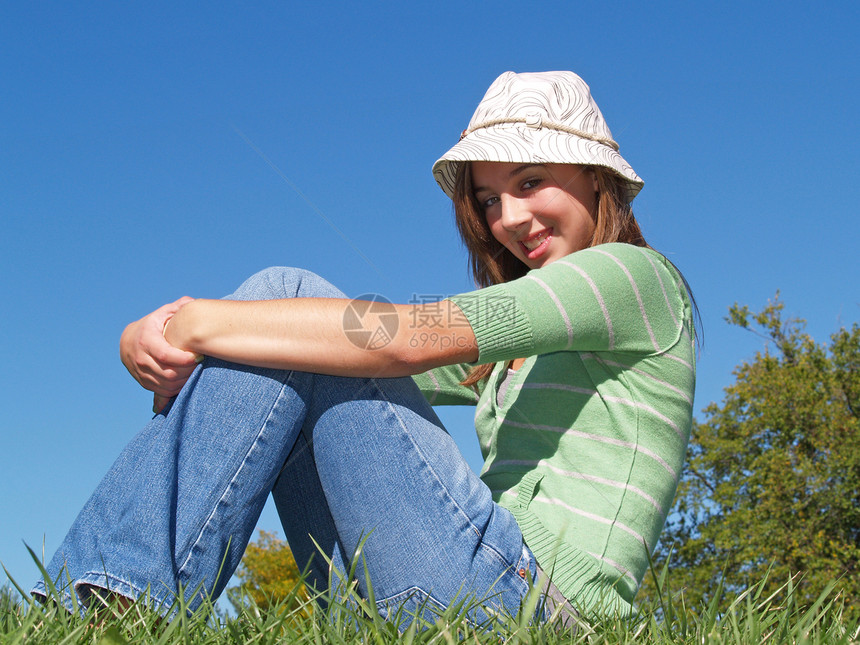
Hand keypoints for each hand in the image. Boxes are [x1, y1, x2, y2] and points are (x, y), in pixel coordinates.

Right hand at [120, 296, 200, 411]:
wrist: (128, 341)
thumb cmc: (152, 326)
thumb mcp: (162, 314)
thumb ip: (178, 307)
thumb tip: (192, 302)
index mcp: (146, 340)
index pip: (165, 355)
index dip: (183, 359)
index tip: (198, 356)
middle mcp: (141, 358)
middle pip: (168, 373)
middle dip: (187, 371)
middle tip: (200, 364)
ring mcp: (141, 373)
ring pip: (166, 384)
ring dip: (184, 381)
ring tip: (195, 371)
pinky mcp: (144, 383)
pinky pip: (163, 391)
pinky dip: (177, 388)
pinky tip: (186, 379)